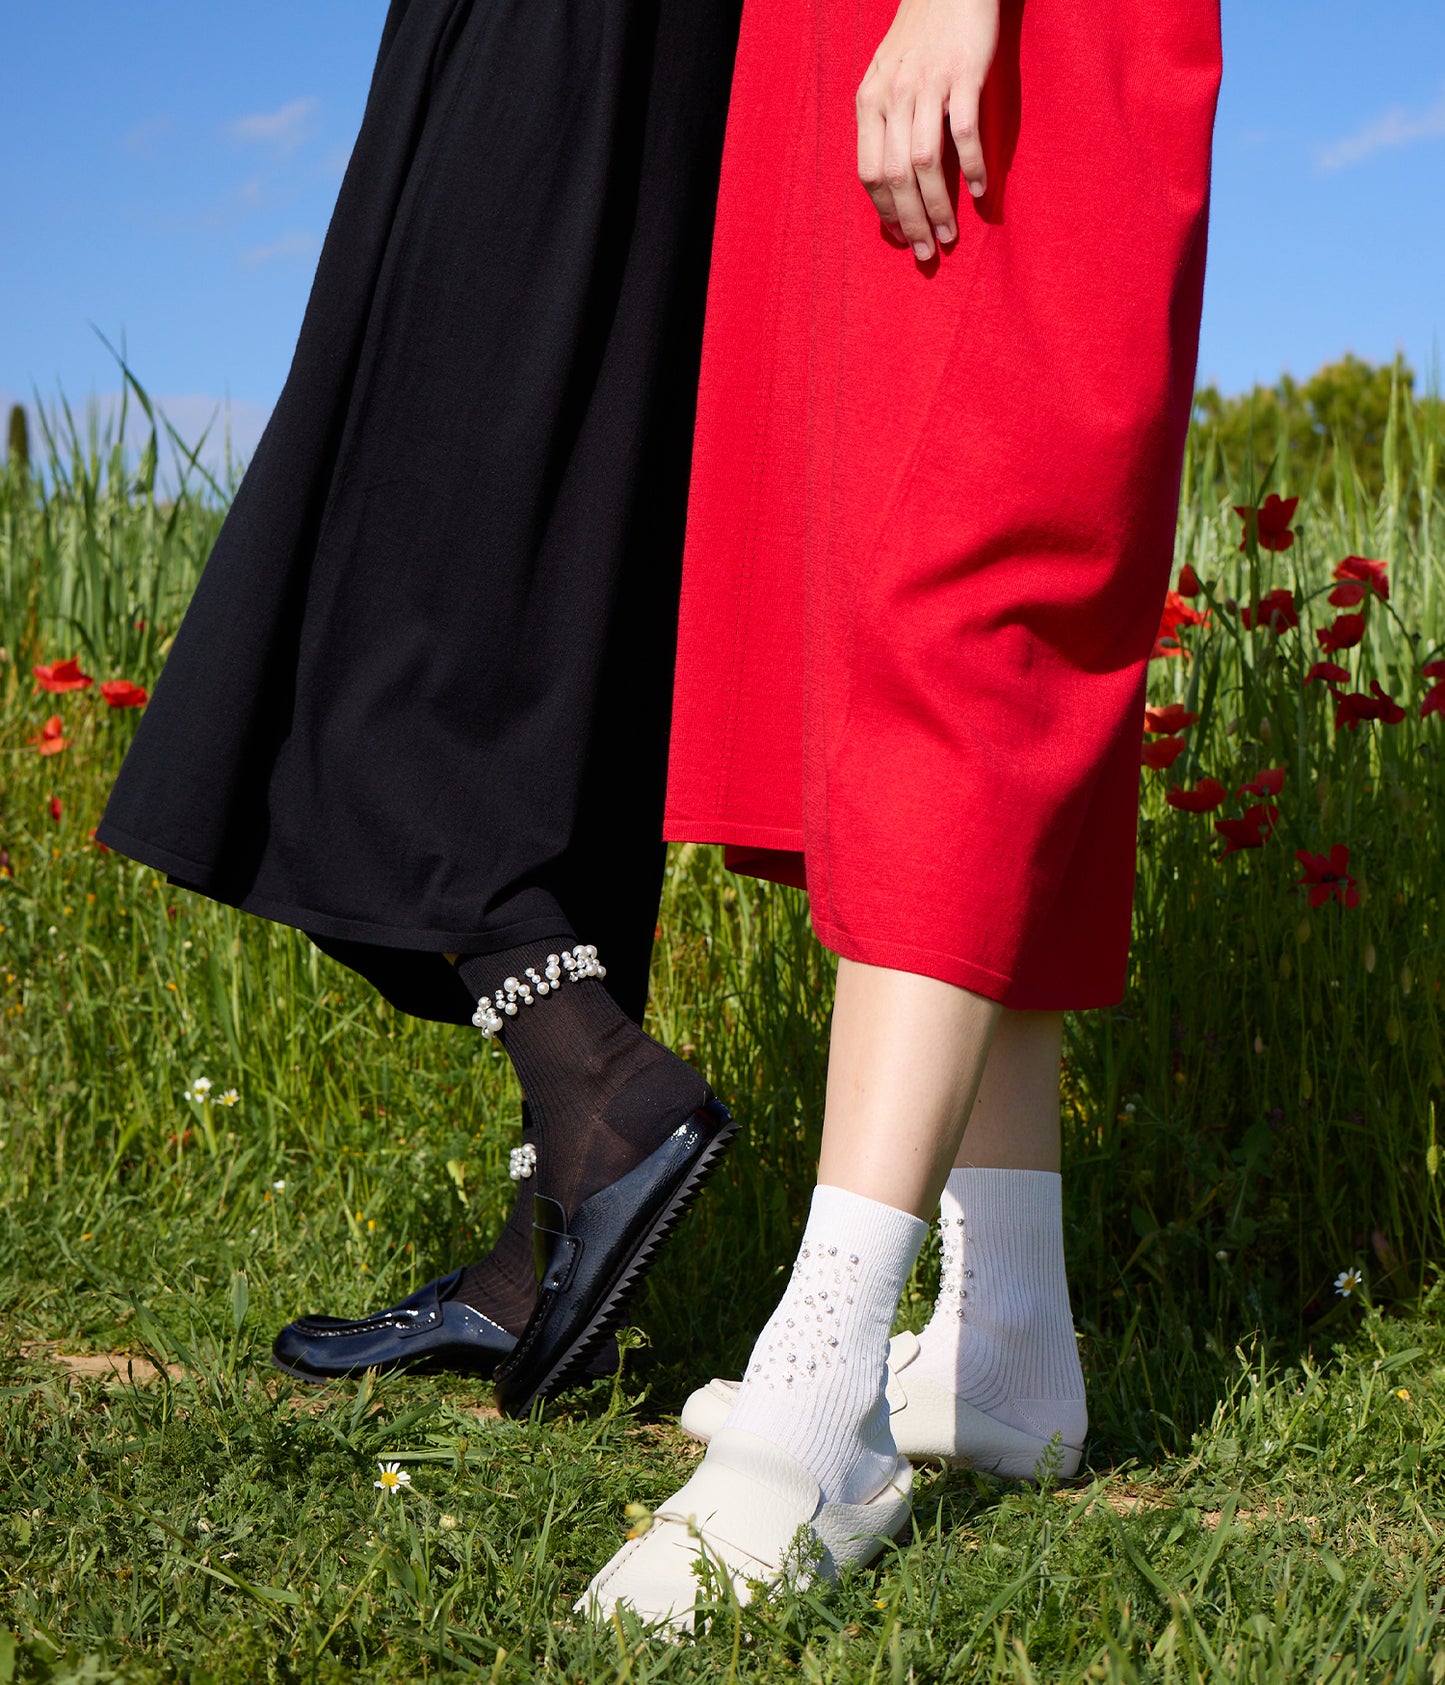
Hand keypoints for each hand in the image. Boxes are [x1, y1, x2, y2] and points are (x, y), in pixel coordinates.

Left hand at [856, 0, 999, 260]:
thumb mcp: (888, 78)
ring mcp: (927, 86)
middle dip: (910, 222)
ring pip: (925, 163)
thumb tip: (892, 180)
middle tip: (926, 253)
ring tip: (950, 236)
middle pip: (895, 177)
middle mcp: (892, 96)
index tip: (900, 240)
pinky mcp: (962, 75)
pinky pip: (963, 133)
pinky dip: (972, 167)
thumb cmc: (921, 38)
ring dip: (938, 207)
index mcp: (870, 101)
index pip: (869, 173)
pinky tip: (980, 192)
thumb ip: (886, 123)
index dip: (884, 214)